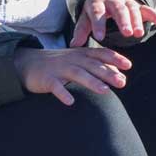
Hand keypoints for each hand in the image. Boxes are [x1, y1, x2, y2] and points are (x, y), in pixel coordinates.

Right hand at [14, 45, 132, 105]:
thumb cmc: (58, 63)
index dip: (115, 58)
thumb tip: (119, 73)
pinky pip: (55, 87)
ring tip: (105, 91)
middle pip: (92, 65)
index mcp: (81, 54)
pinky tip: (71, 101)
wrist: (27, 63)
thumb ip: (96, 64)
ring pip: (78, 74)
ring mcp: (59, 69)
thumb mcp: (77, 60)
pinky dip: (63, 93)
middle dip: (108, 73)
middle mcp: (72, 59)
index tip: (128, 65)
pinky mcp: (46, 79)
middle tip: (122, 82)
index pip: (100, 53)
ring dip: (92, 82)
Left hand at [71, 0, 155, 48]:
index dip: (98, 24)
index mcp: (97, 3)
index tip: (99, 37)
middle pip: (119, 9)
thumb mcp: (85, 18)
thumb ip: (81, 30)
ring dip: (138, 21)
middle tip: (127, 33)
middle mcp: (113, 0)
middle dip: (124, 21)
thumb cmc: (94, 10)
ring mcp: (127, 2)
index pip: (97, 12)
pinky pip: (148, 9)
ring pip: (133, 10)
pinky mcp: (138, 5)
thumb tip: (73, 45)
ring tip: (139, 34)